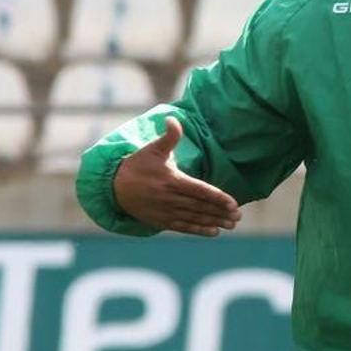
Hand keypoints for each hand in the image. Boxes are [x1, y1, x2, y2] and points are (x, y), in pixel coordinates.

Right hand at [113, 118, 242, 236]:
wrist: (114, 187)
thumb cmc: (137, 165)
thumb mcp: (152, 149)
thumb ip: (168, 136)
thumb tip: (173, 119)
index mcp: (172, 180)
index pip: (200, 190)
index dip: (218, 197)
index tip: (233, 203)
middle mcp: (171, 198)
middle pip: (201, 207)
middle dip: (220, 212)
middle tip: (237, 216)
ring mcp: (166, 211)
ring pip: (195, 218)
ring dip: (214, 222)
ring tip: (231, 225)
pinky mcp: (161, 221)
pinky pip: (183, 227)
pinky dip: (199, 230)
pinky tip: (213, 232)